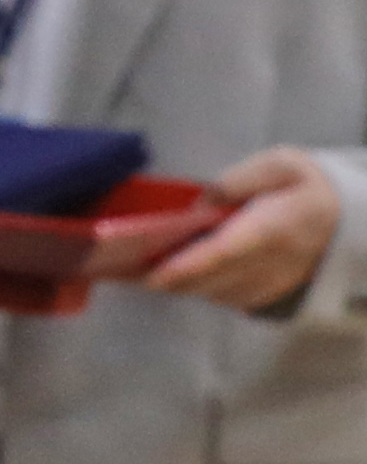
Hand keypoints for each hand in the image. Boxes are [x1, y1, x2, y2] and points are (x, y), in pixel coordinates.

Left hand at [122, 147, 345, 315]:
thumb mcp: (279, 165)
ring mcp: (266, 287)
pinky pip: (219, 296)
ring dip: (176, 281)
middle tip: (120, 264)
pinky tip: (174, 267)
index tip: (153, 276)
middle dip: (163, 275)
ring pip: (207, 292)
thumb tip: (200, 204)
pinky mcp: (262, 298)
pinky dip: (195, 285)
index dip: (186, 267)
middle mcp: (269, 265)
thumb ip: (237, 181)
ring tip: (140, 262)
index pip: (224, 254)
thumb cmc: (308, 187)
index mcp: (273, 229)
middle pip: (205, 280)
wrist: (349, 222)